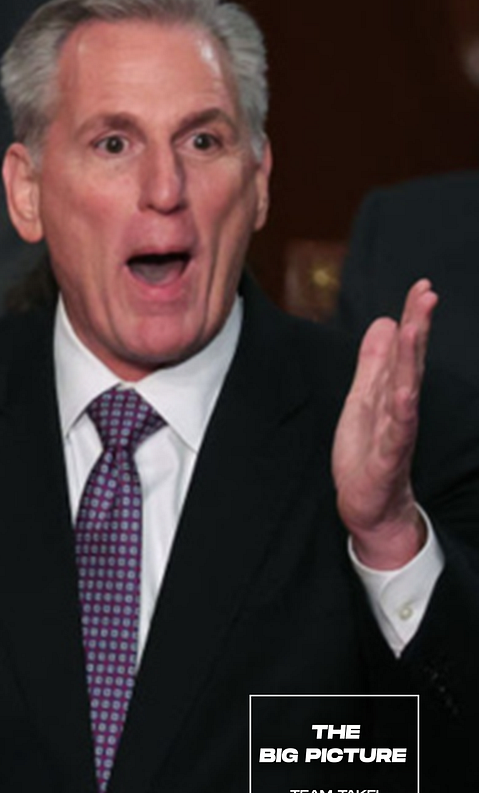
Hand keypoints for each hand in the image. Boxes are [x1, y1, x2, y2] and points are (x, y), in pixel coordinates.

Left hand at [333, 279, 436, 568]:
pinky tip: (404, 392)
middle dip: (419, 328)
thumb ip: (375, 364)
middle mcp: (401, 410)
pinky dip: (401, 412)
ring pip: (406, 391)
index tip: (422, 286)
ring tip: (414, 328)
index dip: (413, 318)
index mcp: (393, 394)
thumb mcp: (364, 400)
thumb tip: (385, 323)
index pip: (407, 351)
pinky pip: (396, 433)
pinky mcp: (387, 459)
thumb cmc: (368, 453)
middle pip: (412, 364)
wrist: (371, 506)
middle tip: (426, 293)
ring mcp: (397, 434)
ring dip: (412, 361)